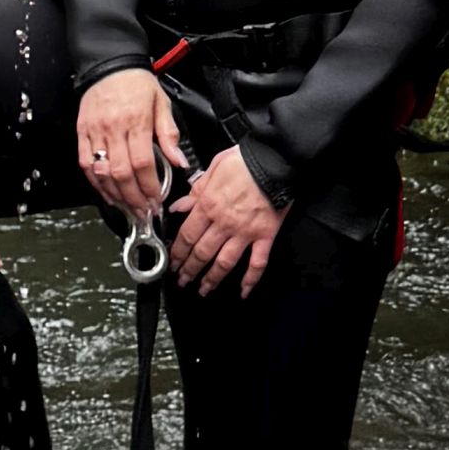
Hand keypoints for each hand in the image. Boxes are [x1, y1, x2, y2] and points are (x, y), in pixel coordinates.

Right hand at [78, 65, 184, 218]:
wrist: (109, 64)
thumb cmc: (137, 83)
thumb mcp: (161, 103)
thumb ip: (169, 134)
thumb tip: (179, 162)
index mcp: (136, 121)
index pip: (142, 163)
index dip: (150, 187)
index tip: (157, 200)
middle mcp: (113, 128)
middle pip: (121, 173)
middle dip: (134, 198)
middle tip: (144, 212)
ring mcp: (95, 131)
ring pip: (102, 172)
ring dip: (116, 195)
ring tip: (128, 208)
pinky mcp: (82, 132)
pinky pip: (85, 163)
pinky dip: (95, 182)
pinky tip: (107, 193)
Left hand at [168, 143, 284, 294]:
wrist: (275, 159)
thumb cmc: (246, 160)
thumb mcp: (213, 167)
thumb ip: (195, 190)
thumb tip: (179, 206)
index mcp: (209, 205)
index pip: (187, 235)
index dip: (177, 252)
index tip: (172, 262)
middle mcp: (224, 222)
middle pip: (201, 253)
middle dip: (189, 270)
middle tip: (182, 280)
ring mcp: (245, 232)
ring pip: (224, 262)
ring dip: (212, 279)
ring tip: (204, 289)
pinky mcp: (265, 235)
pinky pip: (257, 263)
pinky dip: (250, 279)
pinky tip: (243, 291)